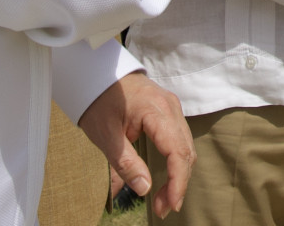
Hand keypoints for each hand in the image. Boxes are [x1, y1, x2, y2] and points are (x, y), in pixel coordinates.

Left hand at [77, 72, 192, 217]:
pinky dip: (176, 162)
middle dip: (178, 183)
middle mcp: (171, 107)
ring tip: (163, 199)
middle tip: (162, 208)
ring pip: (186, 147)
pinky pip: (181, 140)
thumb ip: (125, 163)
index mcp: (156, 110)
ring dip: (178, 175)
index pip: (177, 151)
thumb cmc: (99, 101)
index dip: (177, 181)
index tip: (170, 205)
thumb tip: (144, 189)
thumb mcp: (106, 136)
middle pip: (186, 151)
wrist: (97, 74)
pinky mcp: (169, 111)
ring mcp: (172, 107)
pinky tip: (166, 178)